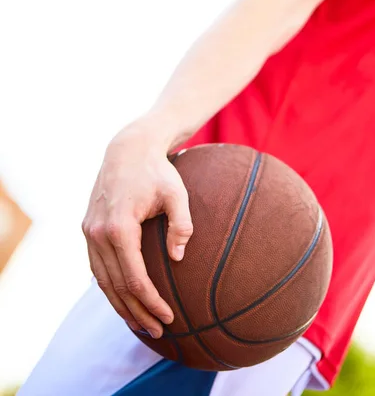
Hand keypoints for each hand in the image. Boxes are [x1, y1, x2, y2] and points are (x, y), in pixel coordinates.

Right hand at [82, 120, 192, 337]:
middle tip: (158, 330)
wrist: (128, 149)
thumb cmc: (157, 171)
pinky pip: (95, 266)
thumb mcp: (177, 194)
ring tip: (140, 324)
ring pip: (101, 280)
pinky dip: (108, 286)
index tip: (169, 317)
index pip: (133, 278)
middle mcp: (98, 233)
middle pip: (115, 286)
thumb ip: (181, 225)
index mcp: (120, 227)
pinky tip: (122, 297)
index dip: (151, 302)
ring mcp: (89, 231)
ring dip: (119, 304)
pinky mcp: (88, 228)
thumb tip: (178, 258)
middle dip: (136, 312)